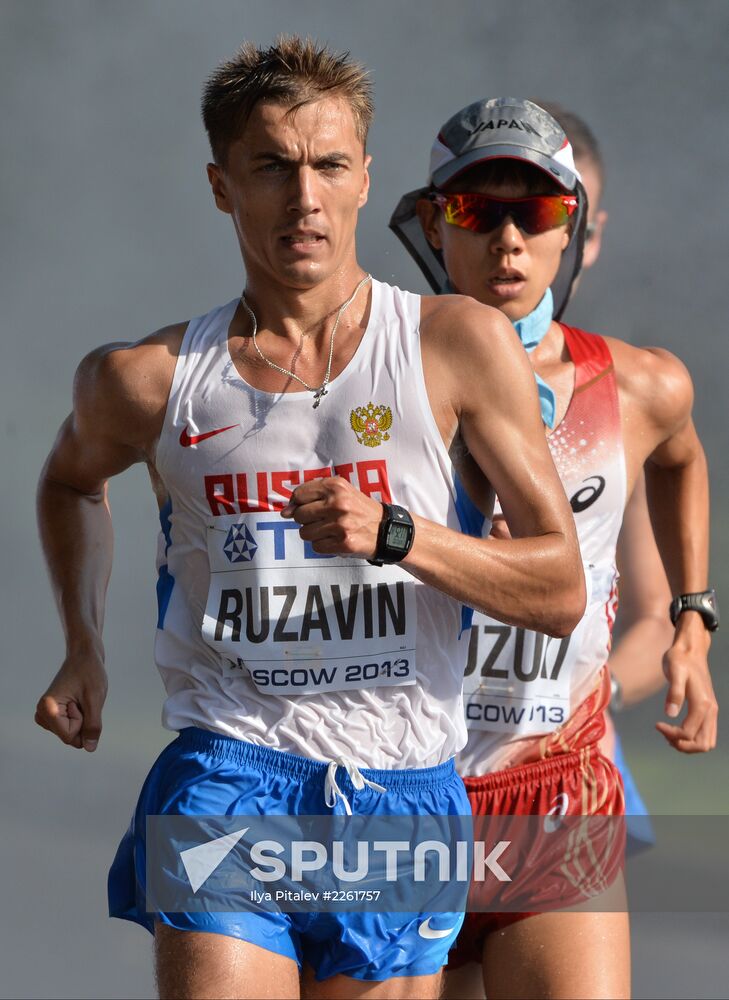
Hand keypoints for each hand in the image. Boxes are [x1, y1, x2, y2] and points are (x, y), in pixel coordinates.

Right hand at [35, 647, 107, 750]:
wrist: (84, 656)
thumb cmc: (90, 673)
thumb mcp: (95, 699)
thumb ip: (92, 726)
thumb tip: (90, 748)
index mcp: (47, 708)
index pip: (70, 736)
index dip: (83, 721)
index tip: (80, 700)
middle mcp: (42, 714)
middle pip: (70, 737)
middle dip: (83, 722)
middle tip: (81, 699)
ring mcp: (46, 716)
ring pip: (72, 735)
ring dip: (82, 719)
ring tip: (80, 699)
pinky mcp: (52, 716)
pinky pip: (72, 729)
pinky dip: (80, 718)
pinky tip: (77, 701)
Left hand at [281, 476, 382, 558]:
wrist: (386, 529)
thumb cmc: (359, 509)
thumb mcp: (340, 493)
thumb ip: (311, 496)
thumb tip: (284, 512)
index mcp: (336, 486)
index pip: (299, 494)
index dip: (298, 503)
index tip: (306, 508)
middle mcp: (337, 503)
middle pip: (299, 515)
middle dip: (306, 520)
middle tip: (322, 519)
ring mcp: (340, 524)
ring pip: (305, 533)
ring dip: (313, 534)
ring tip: (329, 530)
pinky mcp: (343, 543)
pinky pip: (316, 547)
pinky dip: (323, 545)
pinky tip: (335, 539)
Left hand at [655, 618, 716, 752]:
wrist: (690, 650)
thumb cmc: (679, 659)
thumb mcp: (674, 672)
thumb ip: (674, 692)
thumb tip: (670, 714)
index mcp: (703, 704)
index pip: (688, 733)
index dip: (671, 734)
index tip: (657, 724)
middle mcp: (711, 710)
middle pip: (703, 744)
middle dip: (682, 745)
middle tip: (664, 733)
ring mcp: (711, 711)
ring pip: (706, 742)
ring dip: (687, 744)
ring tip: (669, 734)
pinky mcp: (708, 710)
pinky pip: (705, 734)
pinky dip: (692, 738)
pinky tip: (675, 729)